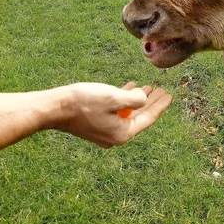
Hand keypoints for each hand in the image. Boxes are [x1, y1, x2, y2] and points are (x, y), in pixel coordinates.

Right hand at [54, 82, 172, 147]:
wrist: (54, 108)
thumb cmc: (84, 102)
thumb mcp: (114, 97)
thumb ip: (135, 99)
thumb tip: (142, 98)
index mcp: (122, 133)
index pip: (148, 118)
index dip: (160, 105)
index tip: (170, 95)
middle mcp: (114, 136)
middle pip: (139, 117)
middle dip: (151, 102)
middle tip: (162, 90)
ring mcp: (104, 131)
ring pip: (128, 113)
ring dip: (138, 100)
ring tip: (148, 87)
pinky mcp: (95, 124)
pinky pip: (116, 112)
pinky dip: (124, 100)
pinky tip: (127, 88)